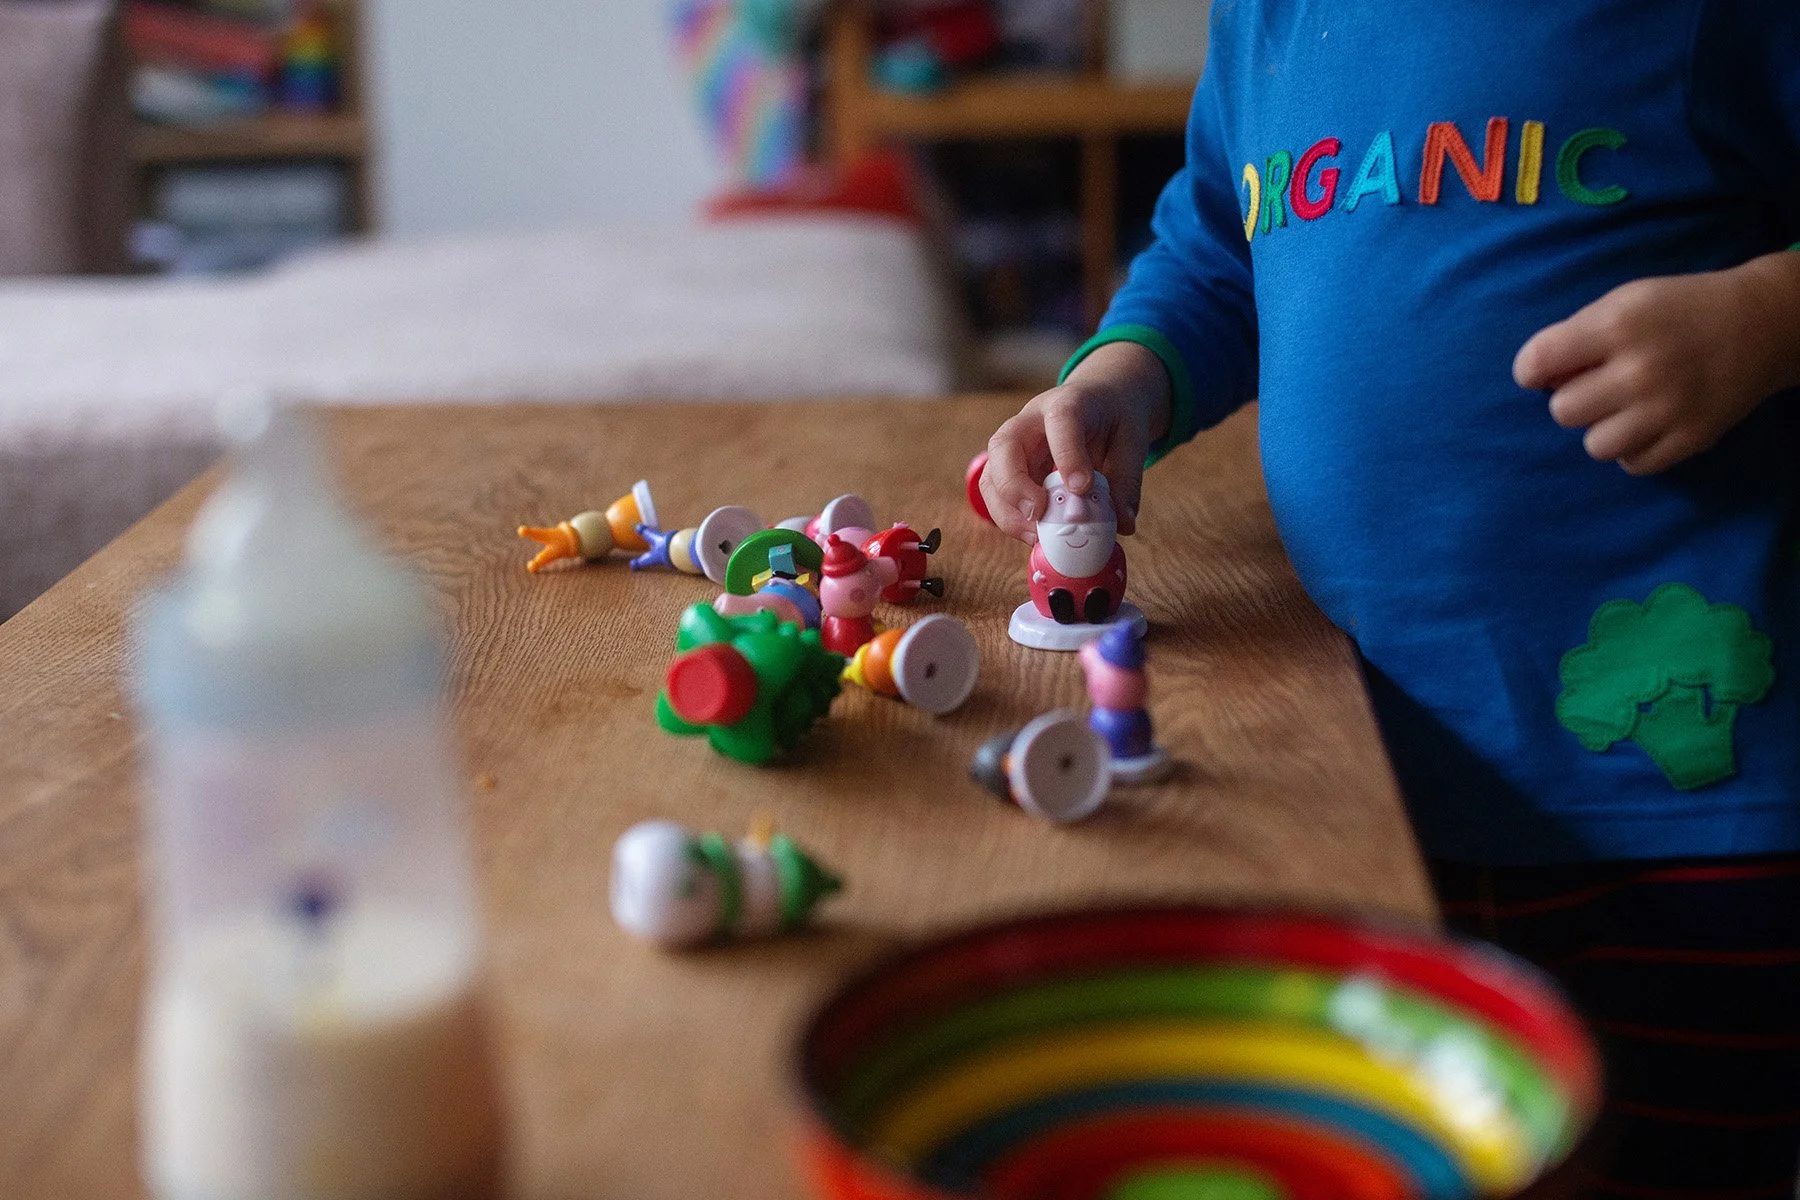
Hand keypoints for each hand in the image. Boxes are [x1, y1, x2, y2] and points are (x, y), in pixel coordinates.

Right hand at [979, 341, 1171, 542]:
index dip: (1068, 454)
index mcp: (1068, 403)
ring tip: (1036, 536)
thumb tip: (1122, 525)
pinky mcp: (1008, 470)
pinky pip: (996, 496)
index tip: (1082, 488)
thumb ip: (1126, 482)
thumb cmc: (1112, 419)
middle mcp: (1030, 421)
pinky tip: (1035, 535)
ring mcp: (1014, 446)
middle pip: (1004, 445)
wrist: (1098, 404)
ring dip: (1007, 511)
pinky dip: (1011, 519)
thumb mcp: (1131, 442)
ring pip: (991, 476)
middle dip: (1015, 485)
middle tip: (1039, 514)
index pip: (1061, 420)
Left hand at [1515, 251, 1799, 475]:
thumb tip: (1535, 380)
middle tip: (1601, 385)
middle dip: (1574, 399)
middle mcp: (1640, 370)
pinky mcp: (1691, 438)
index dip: (1532, 370)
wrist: (1760, 324)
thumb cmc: (1677, 311)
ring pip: (1595, 446)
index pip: (1536, 363)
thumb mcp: (1623, 303)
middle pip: (1562, 411)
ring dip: (1603, 428)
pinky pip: (1632, 464)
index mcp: (1617, 326)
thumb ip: (1574, 336)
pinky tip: (1649, 423)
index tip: (1547, 370)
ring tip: (1627, 407)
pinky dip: (1635, 448)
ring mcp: (1667, 409)